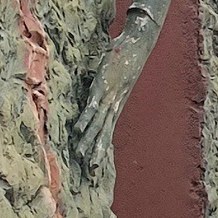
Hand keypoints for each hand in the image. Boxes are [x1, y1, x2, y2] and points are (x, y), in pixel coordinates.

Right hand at [74, 36, 142, 167]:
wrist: (138, 45)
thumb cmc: (125, 59)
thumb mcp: (115, 78)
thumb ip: (106, 86)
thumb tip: (97, 91)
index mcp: (116, 105)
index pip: (107, 131)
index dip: (102, 148)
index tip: (96, 165)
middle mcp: (113, 105)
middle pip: (103, 134)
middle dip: (97, 153)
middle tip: (91, 172)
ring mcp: (109, 97)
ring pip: (98, 125)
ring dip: (89, 141)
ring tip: (83, 157)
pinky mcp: (103, 87)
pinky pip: (93, 107)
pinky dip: (86, 119)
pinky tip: (79, 131)